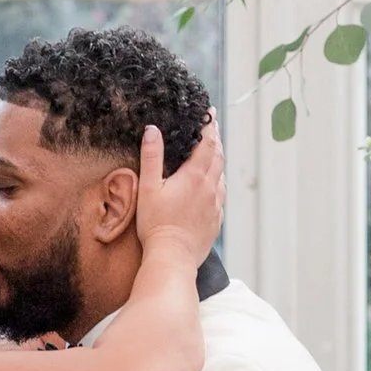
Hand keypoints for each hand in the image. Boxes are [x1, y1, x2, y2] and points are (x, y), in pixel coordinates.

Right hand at [135, 115, 225, 273]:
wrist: (173, 257)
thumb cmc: (156, 224)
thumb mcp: (148, 188)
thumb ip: (151, 157)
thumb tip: (153, 130)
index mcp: (194, 177)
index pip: (207, 144)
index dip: (210, 126)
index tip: (210, 114)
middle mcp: (209, 188)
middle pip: (218, 157)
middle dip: (216, 140)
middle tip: (212, 128)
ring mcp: (215, 205)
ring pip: (221, 176)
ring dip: (218, 161)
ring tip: (213, 154)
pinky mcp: (215, 221)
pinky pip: (220, 196)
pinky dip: (218, 184)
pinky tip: (212, 186)